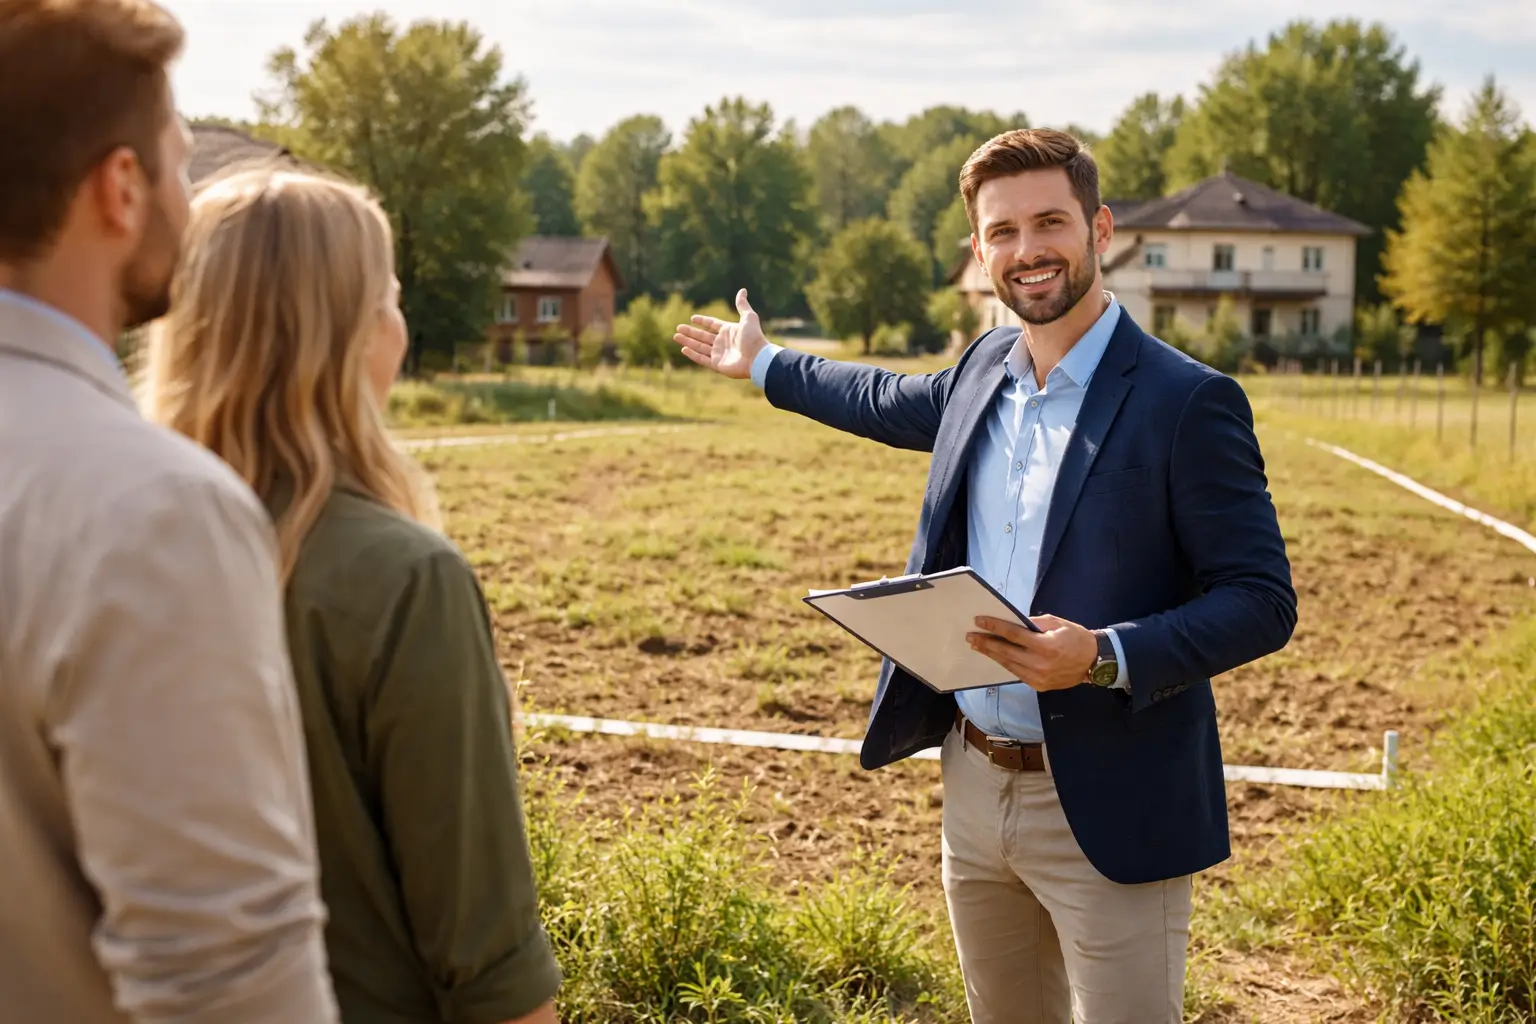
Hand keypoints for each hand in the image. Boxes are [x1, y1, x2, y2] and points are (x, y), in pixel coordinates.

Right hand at [672, 288, 767, 379]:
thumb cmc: (754, 337)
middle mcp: (723, 342)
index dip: (702, 321)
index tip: (692, 318)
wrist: (758, 357)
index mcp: (729, 331)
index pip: (712, 324)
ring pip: (699, 347)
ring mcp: (720, 354)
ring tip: (675, 336)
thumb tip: (742, 290)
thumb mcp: (748, 317)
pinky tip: (683, 349)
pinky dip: (692, 355)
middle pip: (703, 336)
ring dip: (688, 342)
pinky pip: (702, 359)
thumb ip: (742, 305)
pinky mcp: (718, 365)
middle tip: (678, 328)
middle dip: (690, 332)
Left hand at [966, 615, 1097, 692]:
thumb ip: (1033, 623)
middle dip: (986, 643)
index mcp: (1046, 646)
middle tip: (971, 637)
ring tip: (978, 646)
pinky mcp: (1038, 686)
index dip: (994, 627)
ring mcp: (1038, 677)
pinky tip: (995, 656)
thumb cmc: (1076, 638)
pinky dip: (1005, 663)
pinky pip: (1016, 673)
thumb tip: (1012, 622)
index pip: (1013, 634)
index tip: (979, 621)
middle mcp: (1040, 664)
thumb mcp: (1057, 623)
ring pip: (1008, 664)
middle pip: (1006, 651)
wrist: (1094, 662)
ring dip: (991, 654)